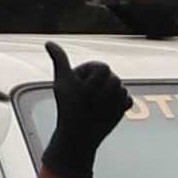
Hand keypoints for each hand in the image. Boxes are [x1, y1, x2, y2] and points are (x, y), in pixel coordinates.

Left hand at [39, 45, 133, 177]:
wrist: (78, 135)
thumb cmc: (68, 110)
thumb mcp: (64, 83)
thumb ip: (60, 61)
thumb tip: (49, 42)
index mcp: (89, 72)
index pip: (104, 68)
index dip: (94, 84)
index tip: (81, 94)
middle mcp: (101, 80)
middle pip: (115, 80)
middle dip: (101, 96)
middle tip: (88, 105)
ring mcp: (111, 92)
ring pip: (122, 91)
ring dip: (108, 105)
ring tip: (95, 111)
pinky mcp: (120, 104)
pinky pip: (128, 101)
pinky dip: (117, 110)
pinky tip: (106, 115)